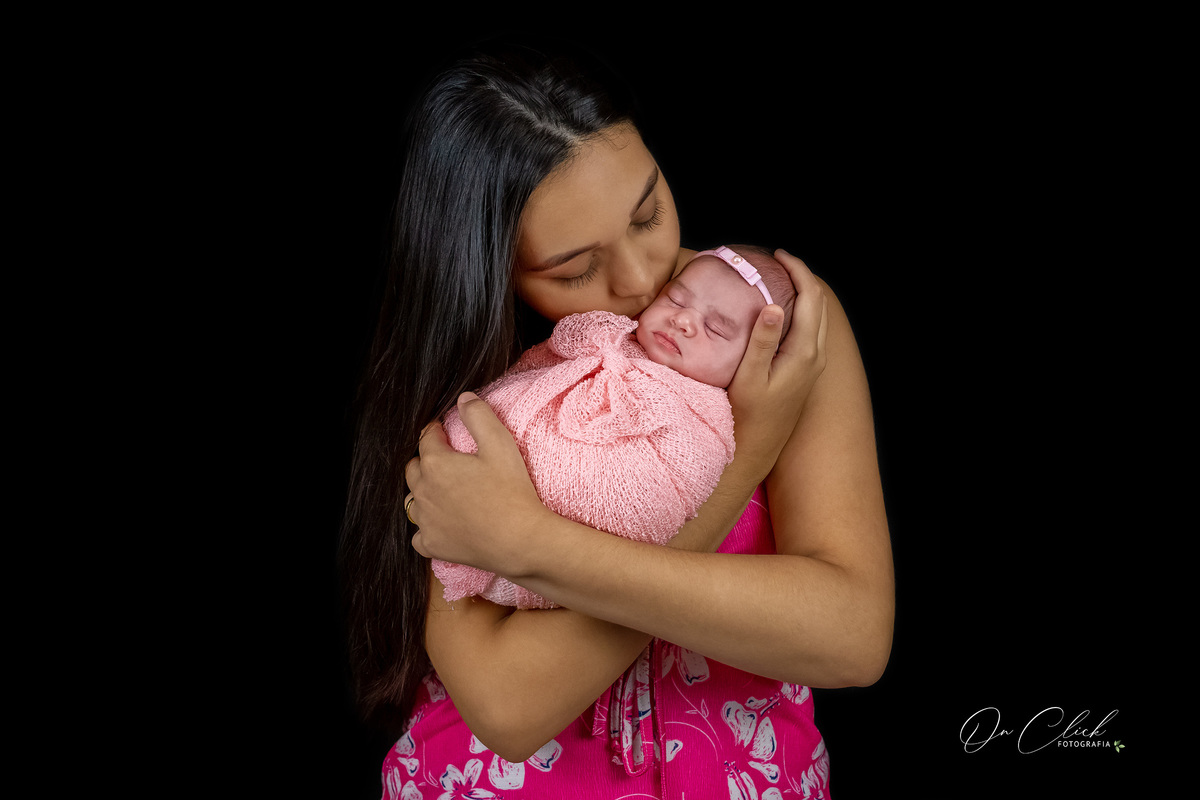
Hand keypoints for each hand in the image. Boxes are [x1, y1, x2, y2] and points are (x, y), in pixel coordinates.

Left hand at [405, 393, 550, 573]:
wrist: (520, 540)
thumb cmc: (512, 491)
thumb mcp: (500, 444)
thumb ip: (479, 416)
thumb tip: (463, 398)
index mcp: (436, 464)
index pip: (427, 438)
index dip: (437, 432)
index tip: (446, 432)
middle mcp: (423, 491)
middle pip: (413, 468)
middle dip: (426, 460)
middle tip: (447, 461)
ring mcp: (426, 521)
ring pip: (413, 500)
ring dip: (424, 492)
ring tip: (445, 491)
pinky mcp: (432, 545)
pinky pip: (418, 534)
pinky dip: (427, 527)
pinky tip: (443, 523)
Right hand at [725, 249, 828, 474]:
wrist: (758, 448)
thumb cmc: (748, 415)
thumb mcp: (750, 377)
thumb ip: (763, 341)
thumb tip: (775, 306)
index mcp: (804, 352)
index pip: (811, 299)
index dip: (798, 271)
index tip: (778, 256)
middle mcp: (815, 356)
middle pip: (818, 304)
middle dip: (801, 277)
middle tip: (776, 263)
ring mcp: (813, 365)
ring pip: (817, 317)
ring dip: (802, 293)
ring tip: (777, 280)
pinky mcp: (806, 372)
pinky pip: (810, 330)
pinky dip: (799, 310)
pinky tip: (779, 311)